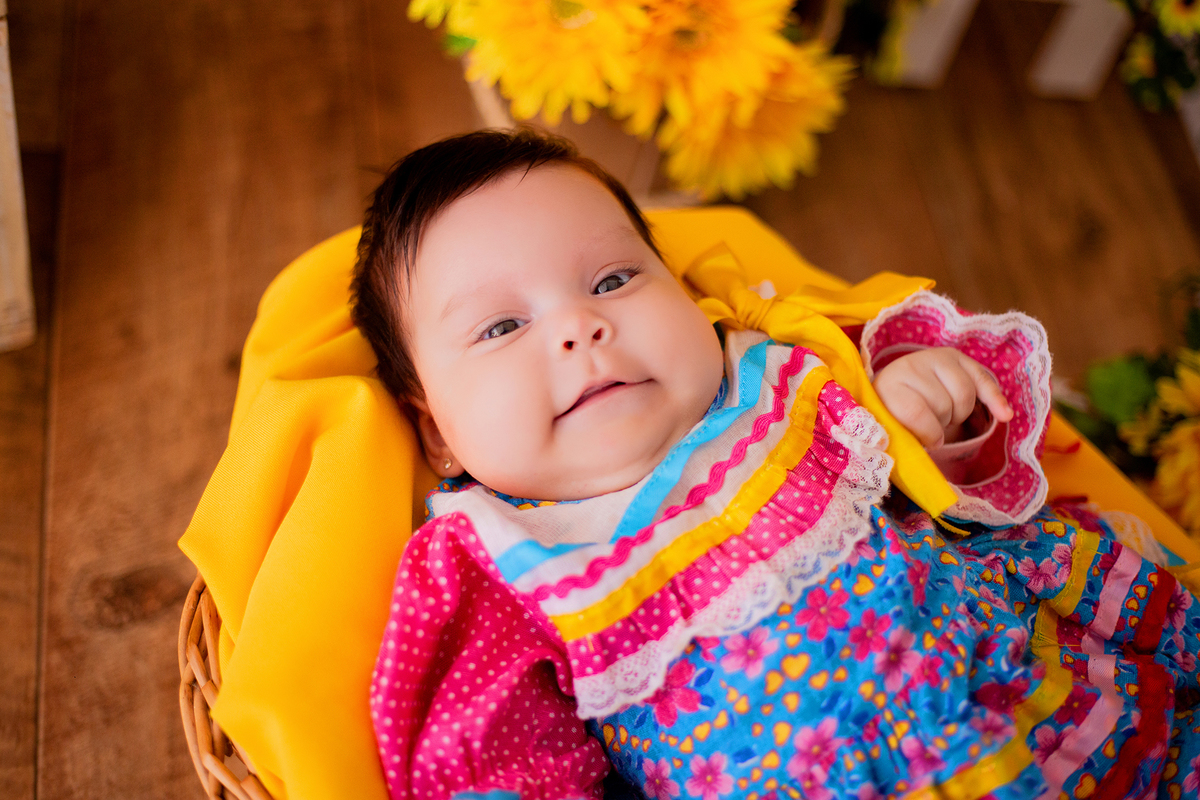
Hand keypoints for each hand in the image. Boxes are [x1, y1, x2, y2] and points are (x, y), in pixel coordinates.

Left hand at [872, 347, 1013, 447]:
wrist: (895, 387)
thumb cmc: (896, 415)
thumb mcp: (894, 427)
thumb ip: (908, 438)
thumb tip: (928, 455)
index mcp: (888, 387)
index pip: (915, 413)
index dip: (929, 433)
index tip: (931, 443)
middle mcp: (910, 366)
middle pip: (944, 404)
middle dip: (944, 421)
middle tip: (935, 424)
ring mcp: (934, 358)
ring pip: (965, 394)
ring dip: (961, 413)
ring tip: (947, 415)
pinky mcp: (955, 357)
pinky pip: (982, 380)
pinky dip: (995, 399)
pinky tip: (1004, 415)